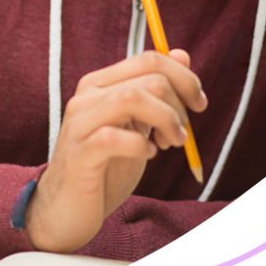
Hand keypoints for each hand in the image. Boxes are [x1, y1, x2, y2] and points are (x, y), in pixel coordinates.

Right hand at [24, 49, 206, 253]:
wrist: (66, 210)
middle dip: (179, 104)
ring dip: (165, 120)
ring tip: (171, 143)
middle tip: (182, 134)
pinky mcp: (79, 154)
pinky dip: (140, 145)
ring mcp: (80, 123)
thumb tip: (182, 55)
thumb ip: (156, 91)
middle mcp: (86, 95)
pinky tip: (147, 155)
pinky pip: (113, 137)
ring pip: (132, 98)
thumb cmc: (105, 167)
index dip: (183, 77)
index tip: (199, 104)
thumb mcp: (137, 125)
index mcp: (100, 83)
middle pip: (148, 78)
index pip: (149, 59)